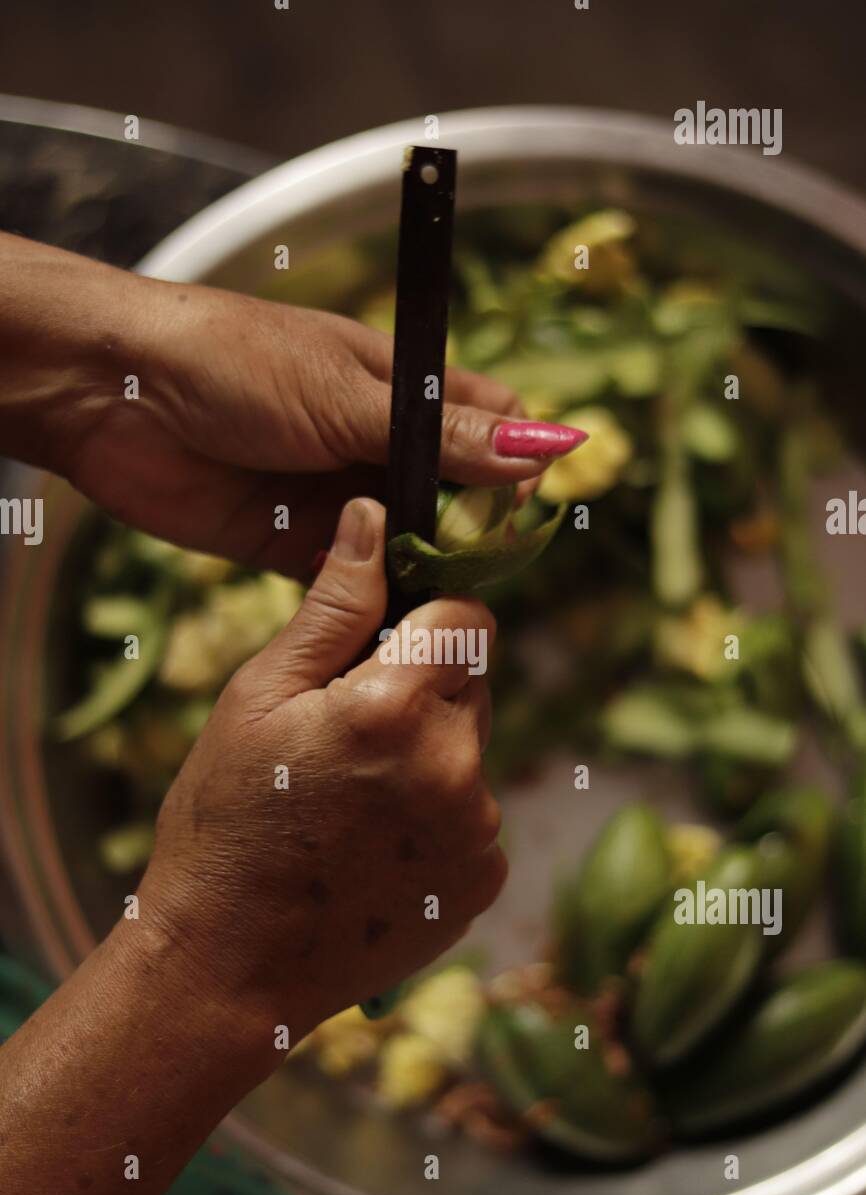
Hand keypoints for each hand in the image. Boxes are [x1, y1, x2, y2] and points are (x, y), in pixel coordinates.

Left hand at [0, 235, 583, 576]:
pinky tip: (391, 618)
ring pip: (409, 545)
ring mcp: (338, 498)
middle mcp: (376, 444)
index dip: (515, 463)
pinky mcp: (295, 546)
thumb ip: (444, 434)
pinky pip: (354, 582)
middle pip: (456, 496)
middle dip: (473, 531)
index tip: (523, 506)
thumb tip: (546, 446)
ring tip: (440, 600)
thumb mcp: (350, 393)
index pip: (488, 423)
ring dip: (425, 571)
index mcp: (399, 387)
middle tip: (476, 566)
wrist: (115, 395)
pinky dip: (373, 599)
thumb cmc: (235, 362)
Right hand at [136, 496, 505, 1039]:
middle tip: (348, 736)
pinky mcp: (483, 882)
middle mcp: (457, 766)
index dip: (425, 622)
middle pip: (476, 681)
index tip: (382, 650)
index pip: (468, 615)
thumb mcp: (257, 698)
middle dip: (426, 689)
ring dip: (432, 755)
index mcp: (398, 706)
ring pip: (475, 750)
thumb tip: (375, 518)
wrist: (227, 965)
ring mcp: (477, 831)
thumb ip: (332, 606)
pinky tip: (373, 846)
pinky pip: (475, 816)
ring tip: (352, 800)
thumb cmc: (226, 822)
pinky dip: (437, 818)